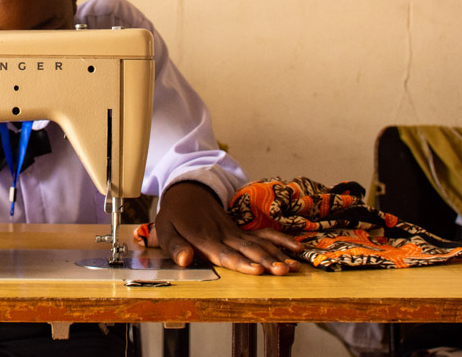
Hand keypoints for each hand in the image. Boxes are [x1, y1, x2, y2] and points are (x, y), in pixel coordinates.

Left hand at [151, 181, 302, 274]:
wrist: (186, 191)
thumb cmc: (175, 215)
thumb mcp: (165, 230)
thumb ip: (176, 247)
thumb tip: (186, 261)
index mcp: (206, 239)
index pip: (225, 254)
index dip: (241, 263)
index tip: (256, 270)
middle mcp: (225, 236)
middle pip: (249, 250)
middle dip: (267, 261)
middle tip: (284, 271)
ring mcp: (235, 232)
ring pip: (260, 243)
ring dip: (278, 255)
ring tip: (295, 266)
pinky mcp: (241, 231)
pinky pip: (264, 235)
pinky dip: (280, 241)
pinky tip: (296, 249)